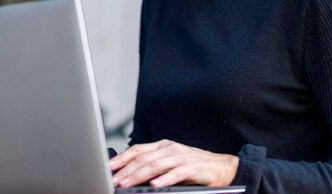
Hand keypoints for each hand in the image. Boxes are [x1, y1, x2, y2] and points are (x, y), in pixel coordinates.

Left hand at [110, 140, 238, 188]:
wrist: (222, 167)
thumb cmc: (193, 167)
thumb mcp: (170, 163)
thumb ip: (153, 166)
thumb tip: (130, 175)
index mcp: (162, 146)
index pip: (137, 150)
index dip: (122, 158)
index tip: (109, 167)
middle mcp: (170, 149)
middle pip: (143, 158)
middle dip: (126, 170)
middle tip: (114, 180)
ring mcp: (181, 157)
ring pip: (155, 165)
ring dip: (139, 175)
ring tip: (127, 183)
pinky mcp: (192, 167)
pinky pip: (176, 173)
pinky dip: (164, 179)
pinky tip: (154, 185)